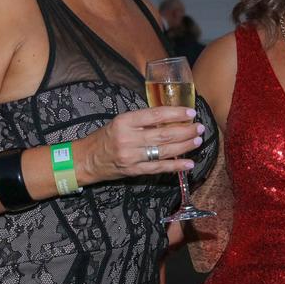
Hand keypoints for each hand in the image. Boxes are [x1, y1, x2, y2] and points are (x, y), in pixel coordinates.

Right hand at [79, 106, 203, 183]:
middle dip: (185, 131)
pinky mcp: (134, 171)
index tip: (191, 113)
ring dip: (184, 146)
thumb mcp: (120, 122)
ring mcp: (132, 156)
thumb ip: (142, 120)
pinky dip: (175, 166)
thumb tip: (170, 117)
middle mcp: (128, 138)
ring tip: (197, 141)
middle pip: (164, 134)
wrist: (86, 160)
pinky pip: (159, 168)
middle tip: (199, 128)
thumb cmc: (105, 138)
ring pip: (164, 150)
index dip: (176, 114)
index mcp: (125, 121)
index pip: (155, 115)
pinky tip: (189, 163)